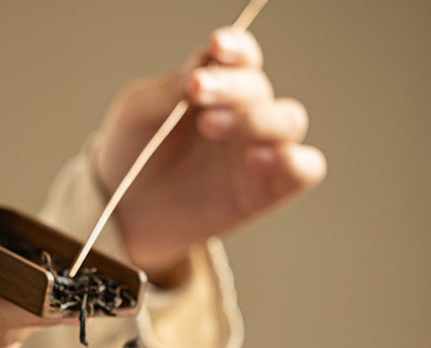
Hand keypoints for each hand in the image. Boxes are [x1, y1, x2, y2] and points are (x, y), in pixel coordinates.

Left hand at [94, 26, 326, 276]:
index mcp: (217, 88)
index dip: (235, 49)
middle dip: (231, 87)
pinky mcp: (265, 192)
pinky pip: (306, 170)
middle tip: (195, 92)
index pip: (241, 58)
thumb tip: (202, 65)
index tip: (216, 48)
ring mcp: (257, 153)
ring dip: (259, 119)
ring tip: (213, 126)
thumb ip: (170, 88)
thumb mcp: (139, 113)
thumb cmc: (133, 156)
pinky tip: (257, 159)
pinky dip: (293, 161)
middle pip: (259, 88)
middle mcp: (243, 116)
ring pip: (290, 121)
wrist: (125, 215)